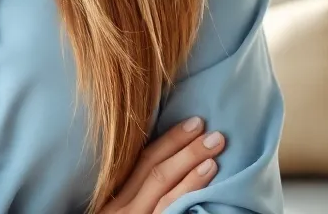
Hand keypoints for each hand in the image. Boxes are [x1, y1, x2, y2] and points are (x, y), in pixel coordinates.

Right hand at [99, 116, 225, 213]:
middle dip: (185, 149)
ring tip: (215, 155)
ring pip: (165, 192)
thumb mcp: (112, 213)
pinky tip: (206, 186)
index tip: (193, 123)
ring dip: (192, 170)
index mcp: (113, 197)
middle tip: (212, 131)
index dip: (169, 140)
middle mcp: (121, 209)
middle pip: (155, 171)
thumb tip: (159, 170)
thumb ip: (129, 195)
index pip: (142, 161)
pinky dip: (188, 196)